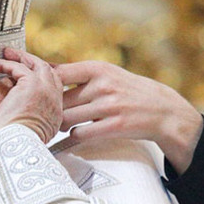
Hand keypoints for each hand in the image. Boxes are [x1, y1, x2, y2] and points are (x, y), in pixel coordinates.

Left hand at [0, 48, 62, 142]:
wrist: (13, 149)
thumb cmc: (11, 144)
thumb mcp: (16, 122)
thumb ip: (13, 102)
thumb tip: (3, 82)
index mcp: (54, 115)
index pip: (52, 89)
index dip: (40, 79)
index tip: (25, 74)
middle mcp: (54, 102)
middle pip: (49, 73)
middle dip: (32, 62)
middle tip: (17, 57)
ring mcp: (46, 92)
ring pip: (37, 66)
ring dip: (20, 58)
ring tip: (6, 53)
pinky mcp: (33, 85)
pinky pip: (19, 68)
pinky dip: (6, 64)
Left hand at [57, 61, 203, 172]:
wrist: (163, 111)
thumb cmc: (128, 92)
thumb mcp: (108, 74)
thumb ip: (79, 75)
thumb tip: (44, 70)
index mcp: (99, 69)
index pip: (59, 73)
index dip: (45, 85)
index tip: (39, 92)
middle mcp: (103, 85)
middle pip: (59, 100)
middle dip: (52, 110)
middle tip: (50, 115)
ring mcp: (109, 106)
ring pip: (66, 119)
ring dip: (61, 124)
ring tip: (64, 124)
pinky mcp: (114, 126)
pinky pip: (80, 134)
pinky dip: (75, 135)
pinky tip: (80, 132)